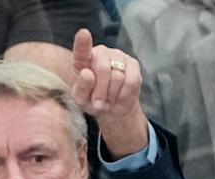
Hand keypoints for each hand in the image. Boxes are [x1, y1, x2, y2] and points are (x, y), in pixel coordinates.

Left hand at [68, 28, 147, 157]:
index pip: (82, 49)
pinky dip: (124, 95)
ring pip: (117, 77)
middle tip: (98, 103)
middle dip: (100, 91)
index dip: (83, 42)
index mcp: (83, 59)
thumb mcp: (82, 99)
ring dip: (112, 95)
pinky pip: (131, 82)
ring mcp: (118, 56)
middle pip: (102, 68)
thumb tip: (87, 74)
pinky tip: (119, 97)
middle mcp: (101, 52)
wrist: (113, 108)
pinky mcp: (133, 64)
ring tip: (108, 99)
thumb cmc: (93, 100)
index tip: (84, 34)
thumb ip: (81, 88)